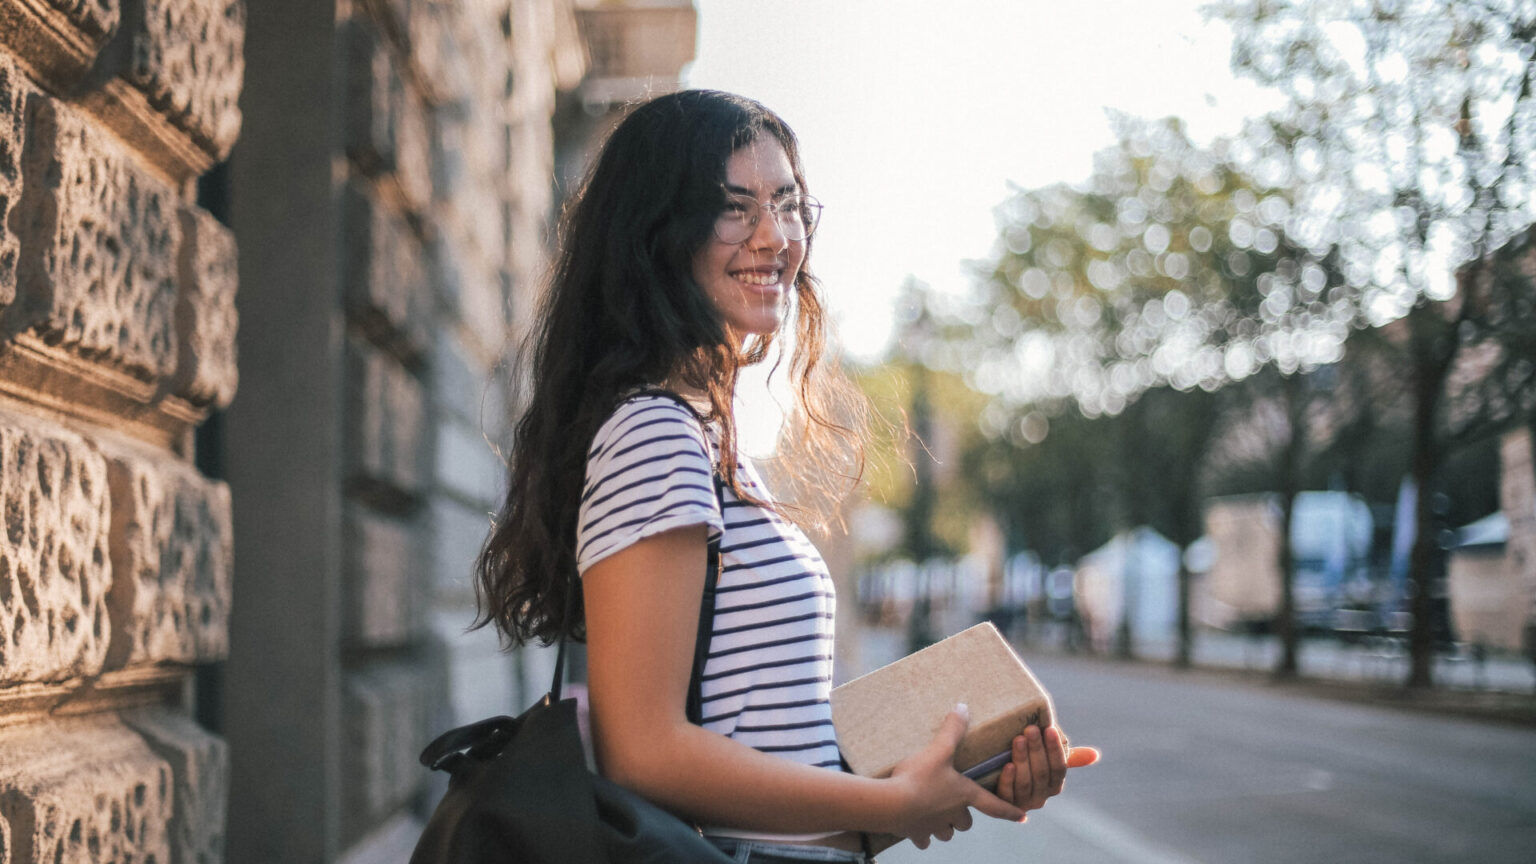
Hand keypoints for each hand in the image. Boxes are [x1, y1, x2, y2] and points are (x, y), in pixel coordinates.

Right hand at [887, 705, 1025, 848]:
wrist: (891, 804)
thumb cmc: (919, 777)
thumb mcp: (938, 750)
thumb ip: (952, 730)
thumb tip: (963, 707)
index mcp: (964, 795)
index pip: (994, 805)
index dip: (1009, 810)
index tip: (1022, 817)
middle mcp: (953, 815)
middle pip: (965, 822)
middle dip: (962, 816)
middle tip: (956, 806)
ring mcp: (934, 827)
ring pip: (946, 833)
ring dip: (944, 826)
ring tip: (935, 815)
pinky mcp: (916, 833)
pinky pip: (923, 839)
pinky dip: (921, 834)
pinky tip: (914, 826)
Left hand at [995, 724, 1100, 811]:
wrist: (990, 774)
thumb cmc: (1023, 760)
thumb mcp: (1044, 756)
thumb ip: (1067, 755)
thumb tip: (1095, 755)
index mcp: (1054, 784)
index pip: (1059, 767)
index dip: (1055, 749)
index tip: (1049, 728)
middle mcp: (1041, 797)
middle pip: (1042, 773)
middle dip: (1037, 750)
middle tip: (1030, 729)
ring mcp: (1022, 803)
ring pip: (1025, 782)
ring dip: (1023, 760)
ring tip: (1018, 739)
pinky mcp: (1002, 806)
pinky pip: (1007, 795)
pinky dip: (1008, 780)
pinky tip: (1008, 765)